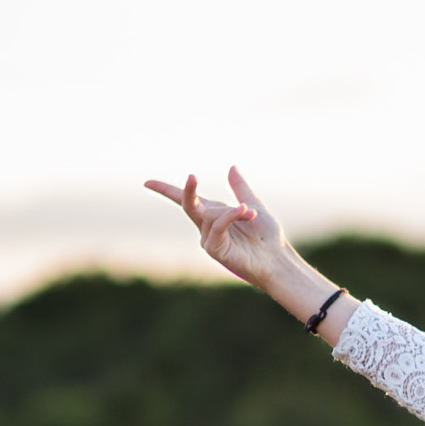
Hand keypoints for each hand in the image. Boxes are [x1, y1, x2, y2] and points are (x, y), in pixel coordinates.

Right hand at [143, 166, 292, 288]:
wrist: (277, 258)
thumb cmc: (267, 236)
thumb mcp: (252, 205)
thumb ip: (240, 188)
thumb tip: (231, 167)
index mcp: (214, 215)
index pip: (185, 201)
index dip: (166, 190)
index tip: (147, 183)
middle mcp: (207, 227)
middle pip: (188, 204)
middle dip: (188, 190)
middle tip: (192, 176)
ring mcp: (209, 239)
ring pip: (210, 213)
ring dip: (233, 210)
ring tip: (251, 215)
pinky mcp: (215, 250)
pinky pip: (217, 225)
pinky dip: (230, 216)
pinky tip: (245, 212)